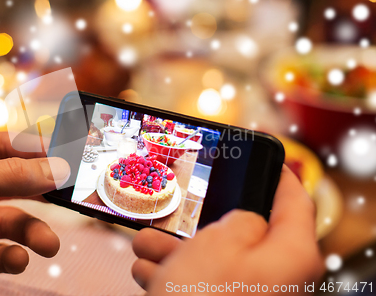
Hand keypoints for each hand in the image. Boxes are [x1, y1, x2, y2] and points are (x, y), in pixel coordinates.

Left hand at [0, 132, 69, 295]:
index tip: (68, 154)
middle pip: (10, 183)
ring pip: (7, 222)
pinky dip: (10, 257)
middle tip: (68, 196)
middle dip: (39, 192)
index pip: (2, 146)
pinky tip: (18, 260)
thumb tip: (55, 166)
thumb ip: (9, 175)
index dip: (36, 149)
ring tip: (48, 245)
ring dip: (31, 232)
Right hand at [132, 166, 323, 294]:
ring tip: (146, 241)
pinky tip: (146, 268)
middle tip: (185, 205)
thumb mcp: (222, 240)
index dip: (282, 176)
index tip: (269, 160)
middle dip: (204, 221)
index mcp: (291, 256)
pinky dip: (175, 275)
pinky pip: (201, 285)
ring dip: (178, 250)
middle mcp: (277, 280)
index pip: (296, 203)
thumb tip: (246, 221)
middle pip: (244, 235)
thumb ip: (240, 219)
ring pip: (214, 261)